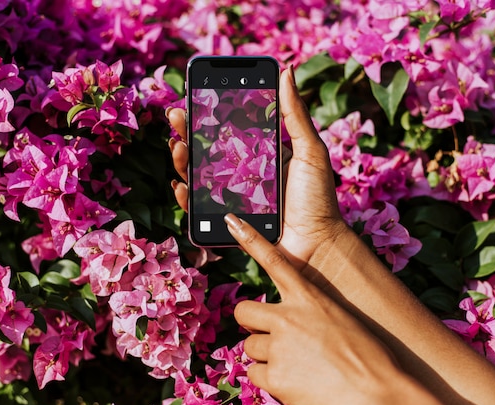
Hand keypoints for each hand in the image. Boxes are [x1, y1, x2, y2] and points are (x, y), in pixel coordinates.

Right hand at [167, 66, 347, 274]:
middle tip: (176, 117)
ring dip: (182, 160)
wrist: (317, 245)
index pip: (229, 130)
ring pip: (198, 176)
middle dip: (188, 132)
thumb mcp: (310, 151)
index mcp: (261, 154)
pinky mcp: (226, 221)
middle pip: (207, 150)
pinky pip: (199, 208)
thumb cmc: (318, 198)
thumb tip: (286, 71)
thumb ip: (295, 115)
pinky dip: (186, 196)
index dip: (209, 115)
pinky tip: (181, 184)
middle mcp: (242, 174)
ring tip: (178, 147)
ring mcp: (232, 197)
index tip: (194, 98)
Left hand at [225, 213, 454, 404]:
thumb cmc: (369, 359)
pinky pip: (256, 375)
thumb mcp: (341, 322)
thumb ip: (310, 316)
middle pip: (243, 312)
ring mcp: (278, 346)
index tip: (231, 221)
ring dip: (266, 357)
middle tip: (268, 337)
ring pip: (250, 348)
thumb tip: (287, 327)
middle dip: (251, 325)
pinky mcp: (274, 375)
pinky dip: (270, 380)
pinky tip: (294, 384)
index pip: (274, 260)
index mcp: (309, 298)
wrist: (379, 395)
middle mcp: (288, 317)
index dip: (249, 238)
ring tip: (297, 367)